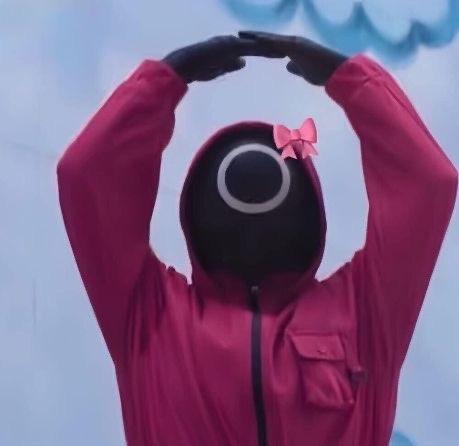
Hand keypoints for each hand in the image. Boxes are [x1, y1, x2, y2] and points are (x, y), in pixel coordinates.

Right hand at [162, 35, 283, 83]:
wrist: (184, 65)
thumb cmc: (197, 69)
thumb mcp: (218, 68)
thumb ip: (230, 64)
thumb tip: (243, 62)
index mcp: (231, 48)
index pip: (252, 50)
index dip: (267, 52)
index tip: (280, 55)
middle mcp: (232, 42)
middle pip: (256, 46)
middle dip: (272, 48)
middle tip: (289, 50)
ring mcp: (230, 43)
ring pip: (254, 45)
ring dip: (270, 48)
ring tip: (285, 51)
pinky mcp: (228, 47)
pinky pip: (247, 48)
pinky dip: (259, 50)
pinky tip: (269, 53)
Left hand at [238, 31, 346, 85]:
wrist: (336, 72)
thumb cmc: (322, 73)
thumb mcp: (304, 71)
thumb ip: (296, 66)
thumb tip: (288, 65)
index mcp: (293, 48)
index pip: (272, 45)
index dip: (259, 43)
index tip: (245, 42)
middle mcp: (293, 42)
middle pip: (269, 38)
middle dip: (253, 36)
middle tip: (237, 34)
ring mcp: (295, 42)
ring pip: (272, 38)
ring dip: (257, 35)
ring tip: (241, 34)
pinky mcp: (298, 46)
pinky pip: (280, 42)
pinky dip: (268, 40)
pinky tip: (257, 39)